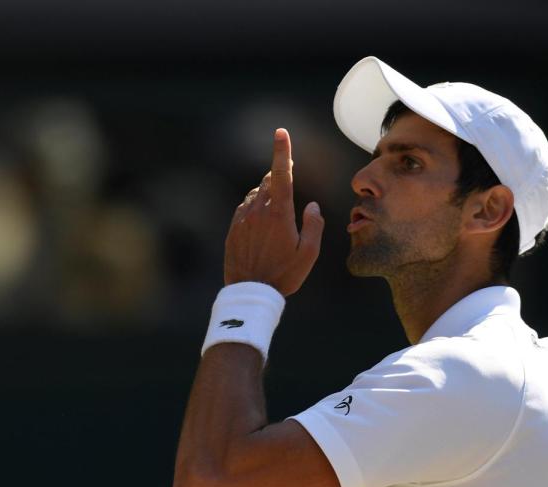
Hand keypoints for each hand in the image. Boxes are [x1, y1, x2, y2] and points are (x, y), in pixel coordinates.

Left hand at [224, 128, 324, 296]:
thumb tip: (312, 205)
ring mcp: (243, 219)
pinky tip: (262, 221)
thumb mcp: (309, 254)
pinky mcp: (233, 229)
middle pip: (269, 181)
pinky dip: (255, 207)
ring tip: (278, 213)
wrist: (250, 293)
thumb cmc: (284, 274)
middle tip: (288, 180)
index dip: (282, 151)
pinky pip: (245, 208)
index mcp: (279, 213)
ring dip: (268, 194)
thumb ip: (314, 225)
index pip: (282, 174)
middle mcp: (258, 211)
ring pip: (256, 194)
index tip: (281, 132)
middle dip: (279, 177)